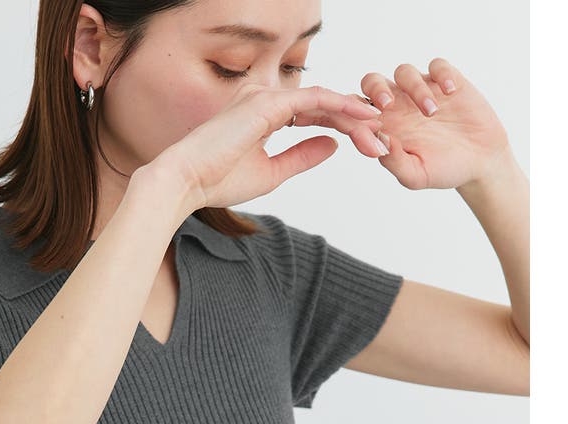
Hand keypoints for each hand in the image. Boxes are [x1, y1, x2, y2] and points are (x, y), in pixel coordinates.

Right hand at [157, 83, 386, 210]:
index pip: (314, 116)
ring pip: (322, 102)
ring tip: (379, 133)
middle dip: (356, 125)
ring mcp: (265, 96)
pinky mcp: (266, 102)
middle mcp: (265, 99)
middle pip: (323, 107)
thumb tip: (334, 145)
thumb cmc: (218, 182)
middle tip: (382, 143)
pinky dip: (340, 107)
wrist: (185, 183)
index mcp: (264, 115)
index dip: (343, 128)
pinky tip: (362, 117)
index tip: (368, 146)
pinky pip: (313, 99)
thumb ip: (302, 156)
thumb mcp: (272, 173)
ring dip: (354, 118)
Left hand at [358, 58, 511, 190]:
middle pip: (372, 83)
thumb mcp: (415, 175)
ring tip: (432, 112)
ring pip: (404, 73)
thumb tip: (379, 141)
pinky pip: (438, 66)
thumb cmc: (442, 170)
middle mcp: (398, 106)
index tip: (370, 126)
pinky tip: (450, 91)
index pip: (357, 113)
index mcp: (384, 127)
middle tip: (387, 106)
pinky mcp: (447, 81)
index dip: (356, 115)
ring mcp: (421, 91)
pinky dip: (442, 74)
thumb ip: (394, 161)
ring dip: (414, 89)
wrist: (480, 162)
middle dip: (375, 90)